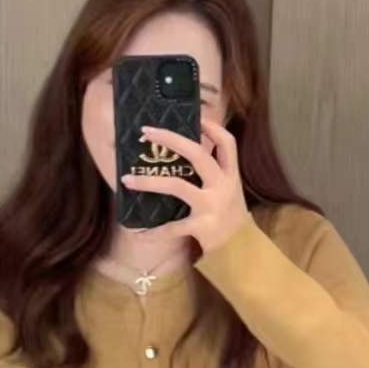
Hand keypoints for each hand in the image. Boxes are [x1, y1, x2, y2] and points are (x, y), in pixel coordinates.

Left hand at [120, 115, 249, 253]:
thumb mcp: (229, 191)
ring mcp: (211, 206)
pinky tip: (138, 233)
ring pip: (177, 186)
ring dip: (149, 181)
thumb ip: (214, 174)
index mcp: (230, 175)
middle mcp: (222, 186)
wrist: (241, 250)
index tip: (194, 117)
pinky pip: (172, 228)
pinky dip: (154, 232)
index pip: (227, 143)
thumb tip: (184, 153)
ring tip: (127, 180)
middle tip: (147, 131)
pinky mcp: (202, 227)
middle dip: (172, 139)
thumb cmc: (229, 217)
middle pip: (198, 154)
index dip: (212, 128)